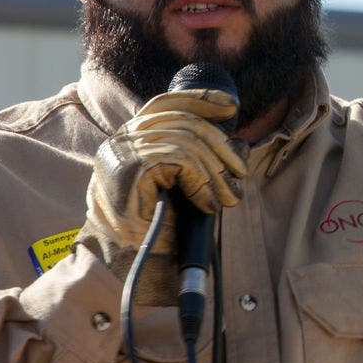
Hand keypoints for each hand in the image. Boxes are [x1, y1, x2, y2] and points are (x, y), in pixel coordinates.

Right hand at [77, 87, 244, 297]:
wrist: (132, 263)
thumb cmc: (155, 229)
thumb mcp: (182, 186)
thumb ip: (200, 161)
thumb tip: (240, 144)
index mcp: (130, 140)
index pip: (165, 103)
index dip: (200, 100)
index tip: (230, 106)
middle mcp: (122, 141)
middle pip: (182, 120)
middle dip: (220, 143)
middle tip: (240, 171)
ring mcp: (123, 152)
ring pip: (186, 141)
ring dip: (215, 171)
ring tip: (228, 196)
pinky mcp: (131, 168)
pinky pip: (181, 160)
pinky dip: (203, 181)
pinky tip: (208, 204)